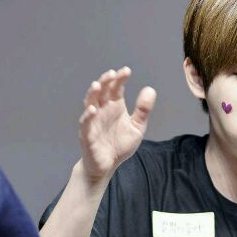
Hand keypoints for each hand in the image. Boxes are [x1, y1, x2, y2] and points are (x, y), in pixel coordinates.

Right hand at [78, 67, 155, 181]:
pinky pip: (86, 124)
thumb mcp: (137, 127)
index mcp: (114, 107)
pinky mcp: (87, 135)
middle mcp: (102, 111)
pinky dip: (88, 116)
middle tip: (112, 74)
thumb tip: (150, 89)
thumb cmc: (119, 145)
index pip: (116, 89)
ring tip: (98, 85)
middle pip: (102, 92)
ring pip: (90, 104)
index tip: (126, 71)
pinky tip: (93, 110)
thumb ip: (143, 110)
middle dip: (106, 82)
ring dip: (93, 94)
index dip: (120, 79)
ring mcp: (93, 122)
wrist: (107, 165)